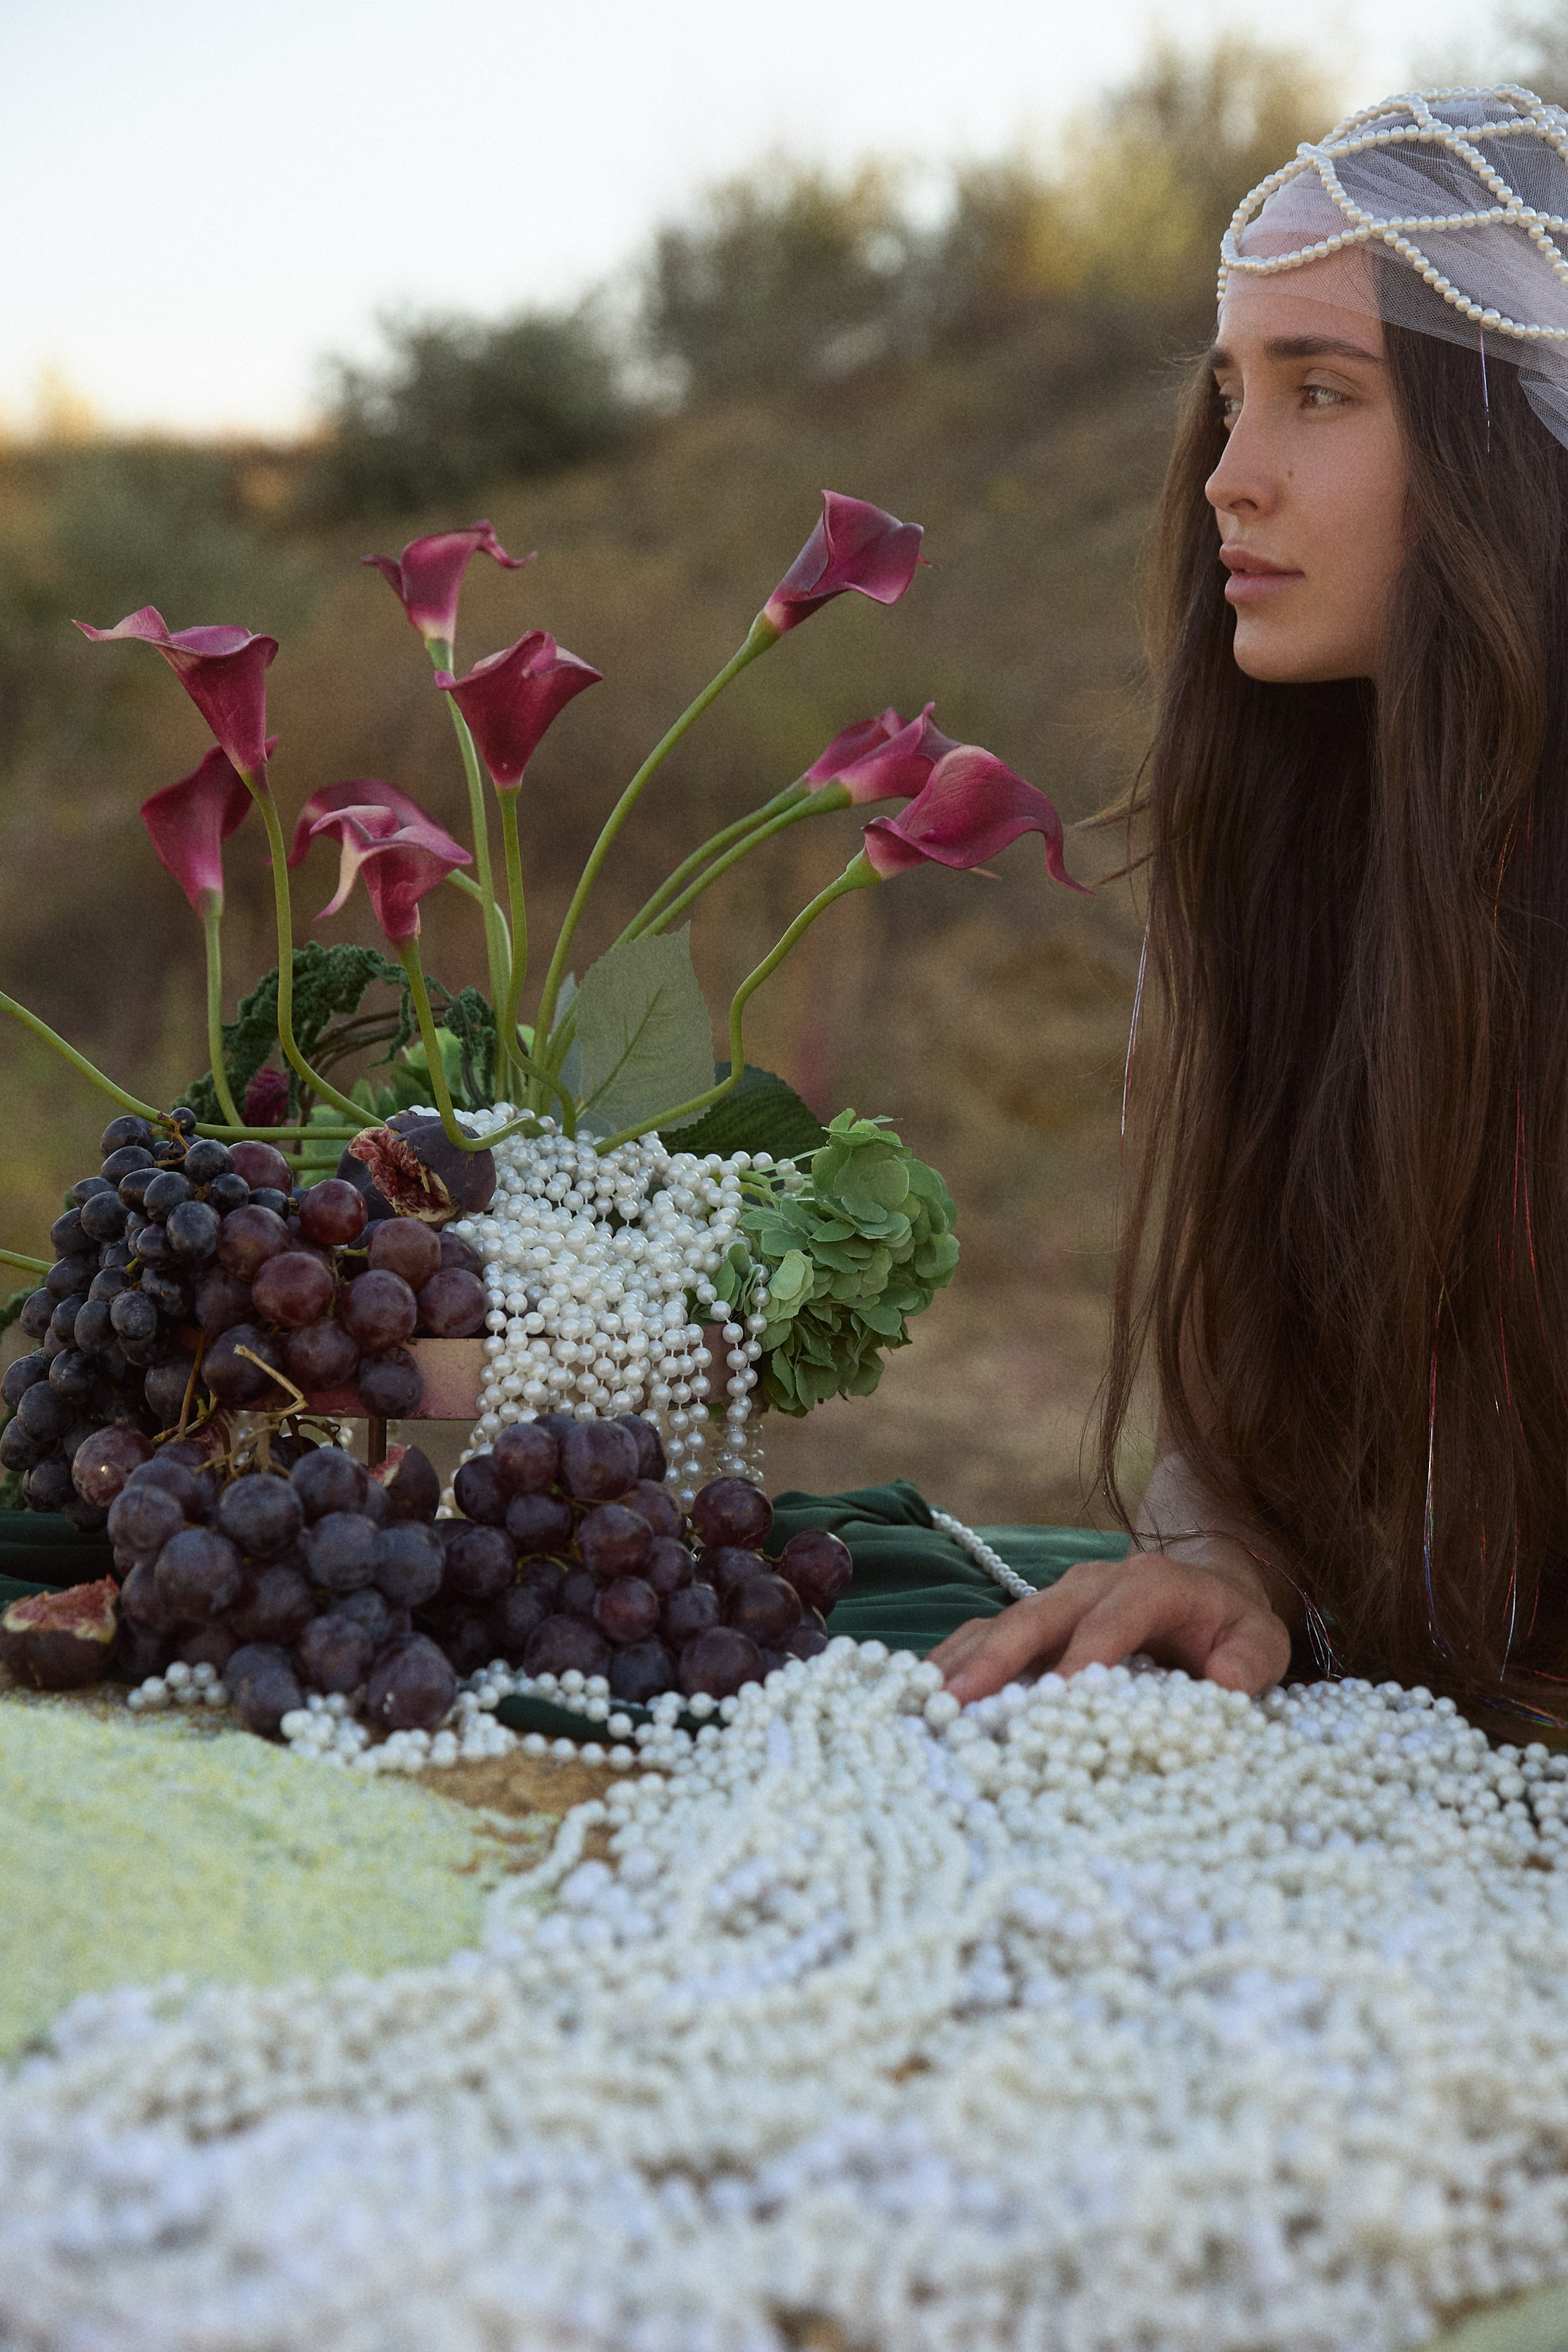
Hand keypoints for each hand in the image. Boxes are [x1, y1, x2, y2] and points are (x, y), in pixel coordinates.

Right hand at [928, 1550, 1292, 1705]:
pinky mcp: (1037, 1618)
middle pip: (1039, 1614)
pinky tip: (924, 1693)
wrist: (1209, 1586)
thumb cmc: (1232, 1627)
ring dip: (963, 1660)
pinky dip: (956, 1660)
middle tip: (957, 1700)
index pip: (1114, 1617)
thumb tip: (1225, 1680)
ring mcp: (1058, 1598)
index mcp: (1153, 1584)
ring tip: (924, 1703)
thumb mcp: (1263, 1643)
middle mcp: (1094, 1582)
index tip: (1058, 1696)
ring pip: (1002, 1621)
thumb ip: (1251, 1659)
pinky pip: (988, 1633)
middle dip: (997, 1657)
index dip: (1087, 1653)